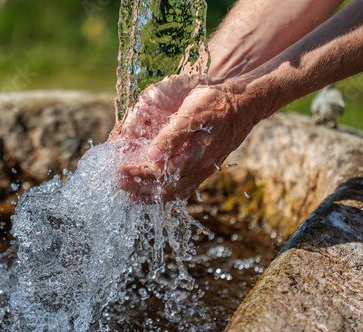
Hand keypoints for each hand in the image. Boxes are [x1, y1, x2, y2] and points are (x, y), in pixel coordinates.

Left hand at [109, 79, 256, 202]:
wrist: (243, 104)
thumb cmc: (216, 103)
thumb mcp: (193, 113)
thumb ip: (173, 136)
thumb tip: (152, 156)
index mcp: (196, 157)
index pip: (161, 174)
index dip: (139, 174)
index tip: (120, 170)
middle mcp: (200, 169)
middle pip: (166, 189)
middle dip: (139, 188)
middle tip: (118, 184)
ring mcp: (203, 171)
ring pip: (174, 193)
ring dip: (150, 196)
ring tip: (131, 196)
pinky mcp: (204, 169)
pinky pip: (183, 189)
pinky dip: (165, 195)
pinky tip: (155, 195)